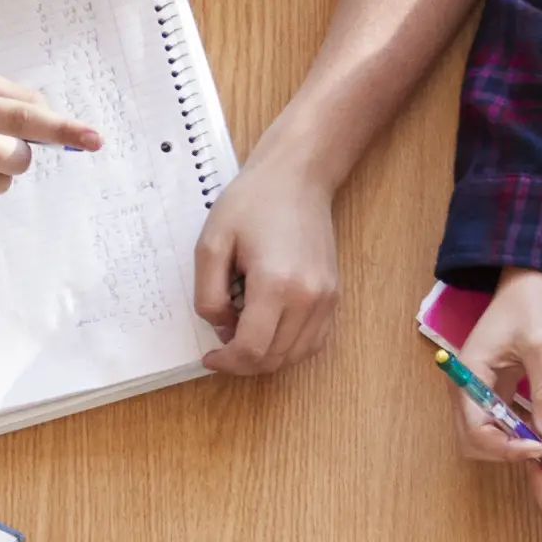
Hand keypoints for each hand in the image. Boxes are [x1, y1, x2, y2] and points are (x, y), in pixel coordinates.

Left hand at [189, 158, 339, 375]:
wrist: (297, 178)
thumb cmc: (251, 203)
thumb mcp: (211, 244)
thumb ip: (208, 294)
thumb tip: (223, 328)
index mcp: (276, 284)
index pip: (252, 350)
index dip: (227, 362)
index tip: (209, 356)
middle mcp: (308, 298)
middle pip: (274, 359)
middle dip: (242, 362)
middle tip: (221, 345)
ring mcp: (326, 299)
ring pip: (295, 356)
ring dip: (265, 358)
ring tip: (244, 334)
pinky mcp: (334, 296)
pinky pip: (313, 342)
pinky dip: (288, 348)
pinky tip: (269, 331)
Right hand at [449, 270, 541, 460]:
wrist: (531, 277)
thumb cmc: (532, 304)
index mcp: (469, 374)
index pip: (475, 429)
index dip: (505, 447)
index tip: (539, 447)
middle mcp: (465, 386)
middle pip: (471, 439)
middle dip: (502, 452)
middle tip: (539, 449)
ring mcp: (477, 387)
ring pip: (480, 435)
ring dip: (506, 446)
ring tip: (540, 443)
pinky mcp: (492, 387)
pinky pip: (494, 421)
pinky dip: (511, 433)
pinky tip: (536, 432)